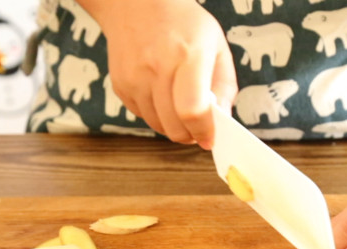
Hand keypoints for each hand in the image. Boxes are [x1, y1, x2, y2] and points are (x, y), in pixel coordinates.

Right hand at [88, 0, 237, 148]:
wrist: (135, 4)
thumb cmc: (182, 23)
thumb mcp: (216, 44)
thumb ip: (225, 84)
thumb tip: (223, 118)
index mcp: (188, 56)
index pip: (193, 110)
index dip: (203, 131)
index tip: (210, 137)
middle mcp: (157, 69)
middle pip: (174, 126)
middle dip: (190, 134)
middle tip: (198, 127)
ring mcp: (135, 79)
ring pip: (158, 126)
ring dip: (173, 126)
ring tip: (180, 106)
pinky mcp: (121, 86)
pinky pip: (142, 116)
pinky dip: (156, 115)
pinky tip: (162, 94)